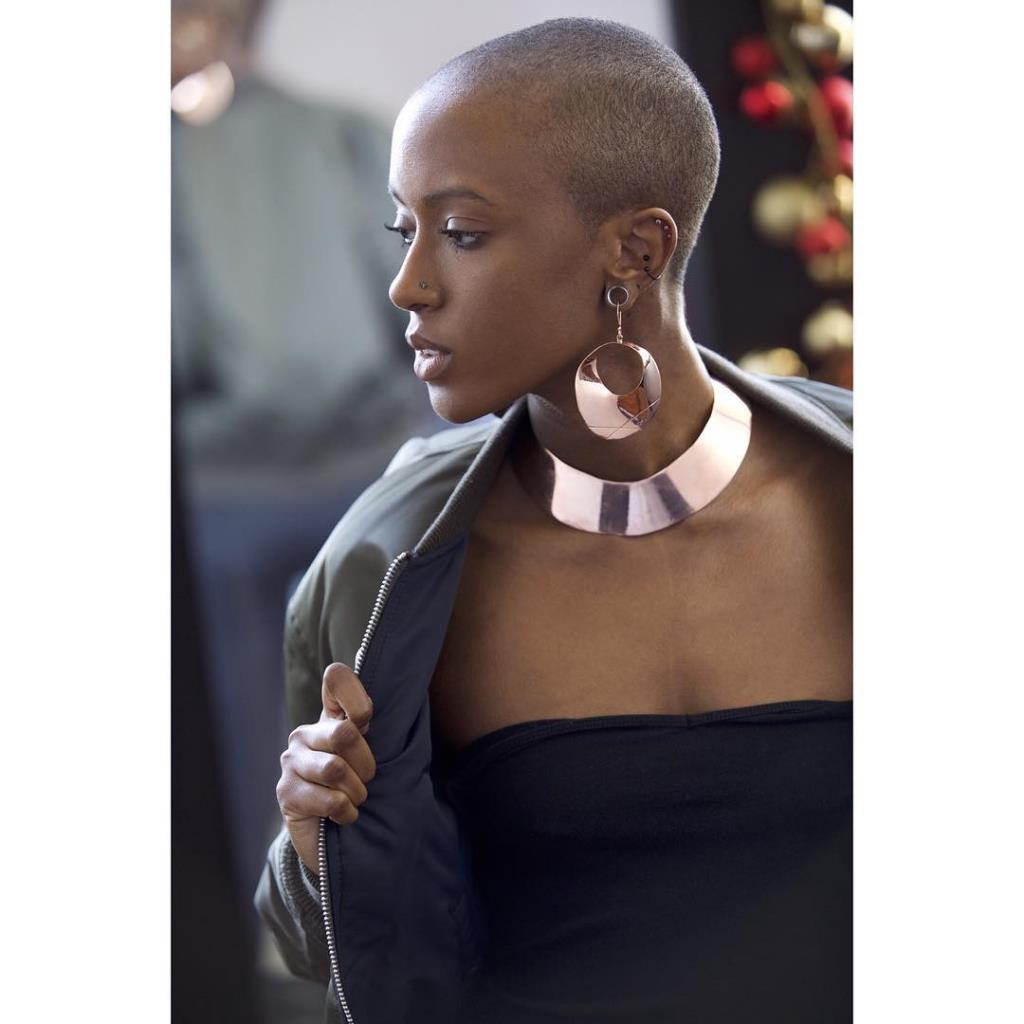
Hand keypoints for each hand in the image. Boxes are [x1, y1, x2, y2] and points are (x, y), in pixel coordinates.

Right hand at [275, 662, 376, 875]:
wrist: (334, 840)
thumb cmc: (360, 789)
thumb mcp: (373, 758)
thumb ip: (377, 734)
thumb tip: (403, 712)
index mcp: (329, 717)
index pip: (337, 678)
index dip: (358, 698)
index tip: (366, 723)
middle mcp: (305, 734)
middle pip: (344, 734)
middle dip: (366, 764)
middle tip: (367, 780)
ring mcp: (291, 762)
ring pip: (335, 769)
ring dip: (356, 792)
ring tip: (355, 799)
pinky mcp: (286, 792)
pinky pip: (329, 799)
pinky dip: (346, 812)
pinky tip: (343, 816)